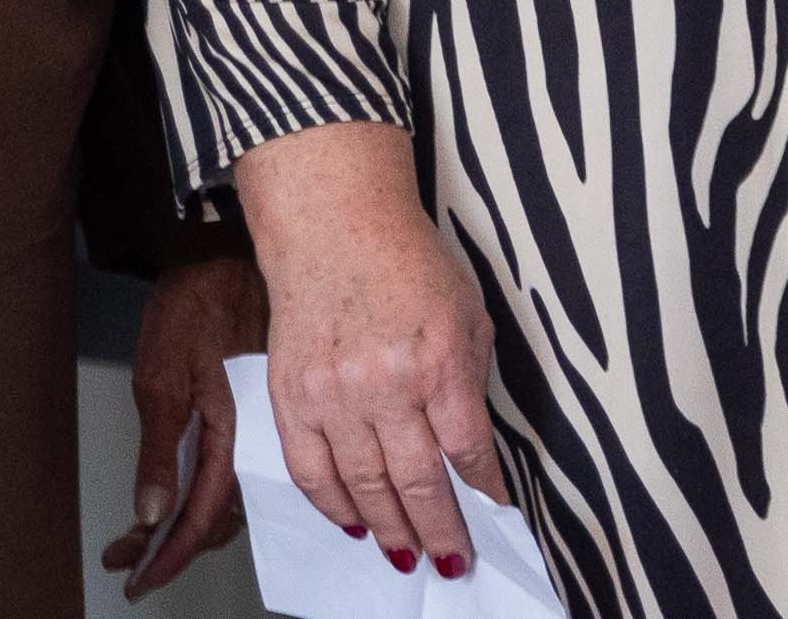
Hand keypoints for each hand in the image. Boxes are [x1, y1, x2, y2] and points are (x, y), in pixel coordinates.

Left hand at [107, 251, 268, 596]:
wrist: (221, 250)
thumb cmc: (193, 303)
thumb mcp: (162, 375)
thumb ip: (160, 447)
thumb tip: (151, 512)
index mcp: (233, 431)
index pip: (203, 517)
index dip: (169, 556)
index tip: (137, 580)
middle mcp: (250, 436)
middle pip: (218, 517)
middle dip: (170, 547)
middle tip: (127, 560)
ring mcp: (251, 423)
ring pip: (226, 497)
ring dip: (183, 525)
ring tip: (140, 538)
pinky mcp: (246, 410)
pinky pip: (230, 470)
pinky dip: (200, 495)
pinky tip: (177, 496)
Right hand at [232, 123, 504, 582]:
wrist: (334, 227)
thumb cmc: (409, 263)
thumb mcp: (467, 311)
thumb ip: (469, 377)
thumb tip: (470, 444)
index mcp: (440, 360)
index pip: (467, 449)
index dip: (483, 491)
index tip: (494, 515)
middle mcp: (387, 384)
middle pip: (417, 481)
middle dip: (440, 529)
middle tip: (453, 560)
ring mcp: (334, 395)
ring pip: (365, 486)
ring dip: (390, 528)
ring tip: (409, 555)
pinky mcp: (292, 398)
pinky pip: (312, 471)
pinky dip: (333, 505)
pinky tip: (354, 524)